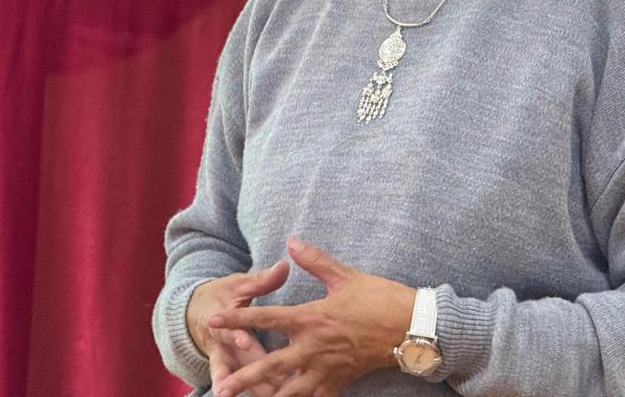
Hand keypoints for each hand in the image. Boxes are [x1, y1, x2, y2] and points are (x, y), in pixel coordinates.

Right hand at [187, 261, 290, 395]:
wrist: (194, 314)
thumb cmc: (222, 296)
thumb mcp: (238, 286)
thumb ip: (261, 281)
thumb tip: (283, 266)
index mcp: (225, 324)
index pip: (231, 331)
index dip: (239, 337)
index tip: (245, 342)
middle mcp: (223, 348)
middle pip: (237, 365)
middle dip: (249, 377)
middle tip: (268, 386)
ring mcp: (225, 363)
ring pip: (238, 381)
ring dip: (253, 391)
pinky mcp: (229, 373)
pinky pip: (241, 387)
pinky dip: (255, 393)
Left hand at [207, 238, 415, 396]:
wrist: (411, 329)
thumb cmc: (379, 299)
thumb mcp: (344, 276)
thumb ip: (314, 261)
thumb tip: (291, 242)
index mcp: (311, 318)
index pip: (265, 318)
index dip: (237, 319)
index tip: (213, 322)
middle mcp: (313, 348)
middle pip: (270, 366)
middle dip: (243, 378)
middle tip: (220, 389)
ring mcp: (326, 368)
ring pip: (289, 390)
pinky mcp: (340, 381)